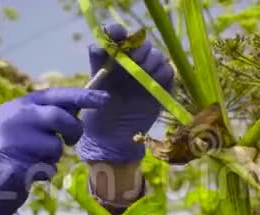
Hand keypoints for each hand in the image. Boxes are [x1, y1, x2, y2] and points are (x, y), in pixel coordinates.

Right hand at [0, 88, 109, 214]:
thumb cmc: (13, 158)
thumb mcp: (26, 130)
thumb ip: (48, 117)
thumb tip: (80, 105)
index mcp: (16, 107)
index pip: (53, 94)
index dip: (80, 96)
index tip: (104, 98)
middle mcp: (11, 118)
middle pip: (57, 116)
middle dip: (73, 130)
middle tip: (72, 141)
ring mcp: (9, 140)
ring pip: (54, 145)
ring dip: (54, 157)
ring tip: (37, 162)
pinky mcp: (12, 164)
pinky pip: (47, 167)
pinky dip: (46, 173)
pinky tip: (30, 175)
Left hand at [75, 23, 174, 162]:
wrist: (111, 138)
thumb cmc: (97, 113)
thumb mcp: (91, 87)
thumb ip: (96, 66)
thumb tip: (98, 45)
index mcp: (112, 58)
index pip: (116, 34)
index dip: (117, 31)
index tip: (117, 35)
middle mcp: (130, 62)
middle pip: (140, 43)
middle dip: (137, 48)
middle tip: (133, 59)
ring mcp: (147, 73)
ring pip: (156, 55)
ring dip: (151, 60)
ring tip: (143, 73)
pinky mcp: (161, 86)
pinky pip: (168, 71)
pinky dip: (163, 73)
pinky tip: (154, 82)